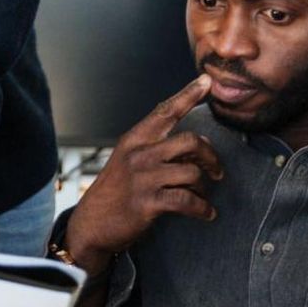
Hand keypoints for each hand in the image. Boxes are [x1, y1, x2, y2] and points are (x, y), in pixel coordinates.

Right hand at [64, 74, 222, 276]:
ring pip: (193, 173)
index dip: (188, 94)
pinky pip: (187, 201)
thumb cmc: (115, 192)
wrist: (91, 224)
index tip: (207, 81)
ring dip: (205, 187)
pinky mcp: (148, 202)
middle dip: (210, 156)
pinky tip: (206, 213)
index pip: (165, 111)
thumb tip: (198, 144)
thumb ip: (158, 150)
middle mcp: (139, 154)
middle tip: (216, 170)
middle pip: (190, 141)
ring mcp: (143, 178)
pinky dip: (202, 209)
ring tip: (205, 196)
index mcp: (134, 139)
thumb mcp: (128, 162)